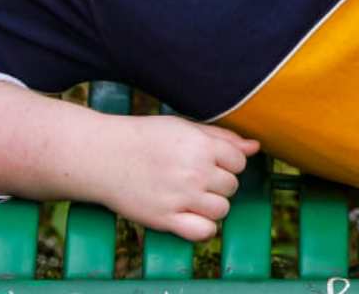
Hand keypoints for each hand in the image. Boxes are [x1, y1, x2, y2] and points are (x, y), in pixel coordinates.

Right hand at [93, 114, 259, 240]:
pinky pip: (204, 232)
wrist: (103, 156)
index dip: (228, 161)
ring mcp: (181, 198)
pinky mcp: (165, 219)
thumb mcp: (184, 127)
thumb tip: (255, 147)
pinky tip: (191, 215)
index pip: (240, 161)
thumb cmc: (145, 137)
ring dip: (212, 204)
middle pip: (232, 186)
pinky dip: (204, 227)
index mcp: (201, 146)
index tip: (210, 160)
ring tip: (192, 195)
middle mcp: (195, 172)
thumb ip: (222, 137)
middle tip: (196, 176)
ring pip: (222, 209)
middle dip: (219, 182)